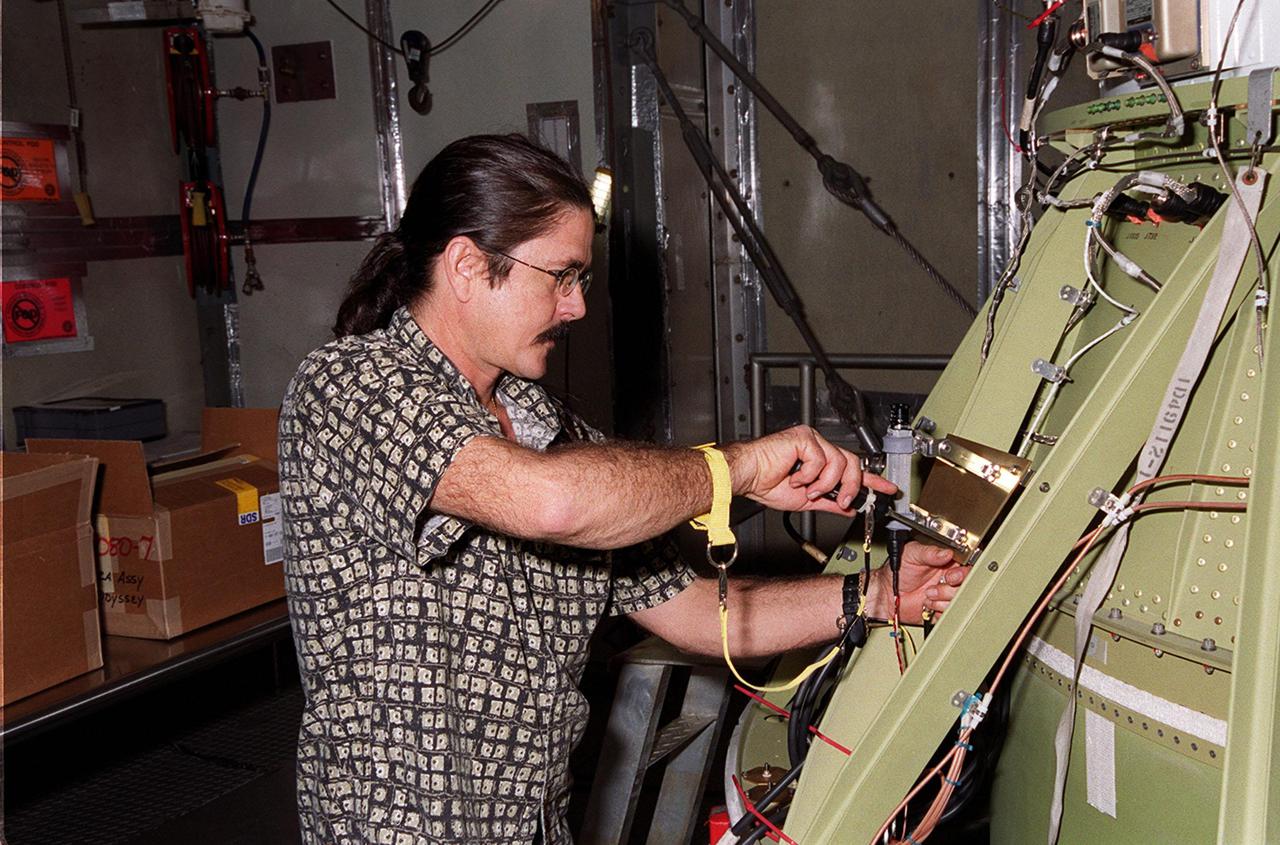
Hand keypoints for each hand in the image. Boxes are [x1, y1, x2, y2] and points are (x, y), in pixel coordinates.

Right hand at [724, 425, 895, 514]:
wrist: (748, 477)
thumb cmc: (766, 482)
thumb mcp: (805, 500)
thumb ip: (829, 501)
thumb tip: (849, 507)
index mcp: (820, 461)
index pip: (852, 467)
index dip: (871, 479)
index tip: (887, 489)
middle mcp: (818, 448)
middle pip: (852, 463)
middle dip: (850, 485)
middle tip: (842, 499)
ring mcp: (812, 440)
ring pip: (839, 463)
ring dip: (825, 483)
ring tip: (807, 489)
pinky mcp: (804, 438)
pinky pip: (822, 460)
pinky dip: (810, 475)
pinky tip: (795, 477)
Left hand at [867, 542, 966, 622]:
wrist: (887, 593)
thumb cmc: (897, 571)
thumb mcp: (912, 554)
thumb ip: (929, 552)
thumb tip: (946, 552)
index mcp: (946, 563)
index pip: (967, 567)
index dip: (963, 573)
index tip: (951, 576)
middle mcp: (949, 580)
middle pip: (966, 587)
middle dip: (950, 589)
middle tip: (936, 587)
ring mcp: (946, 596)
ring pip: (958, 602)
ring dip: (942, 600)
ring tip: (927, 595)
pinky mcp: (941, 610)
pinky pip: (949, 614)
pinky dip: (938, 611)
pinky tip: (927, 605)